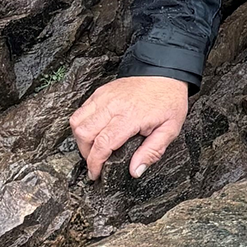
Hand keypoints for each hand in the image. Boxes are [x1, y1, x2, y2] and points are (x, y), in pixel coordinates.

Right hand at [70, 75, 189, 179]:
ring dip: (81, 138)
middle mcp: (113, 106)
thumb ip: (152, 152)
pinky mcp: (101, 92)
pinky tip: (94, 131)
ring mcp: (104, 97)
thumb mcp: (170, 130)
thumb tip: (135, 171)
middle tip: (95, 162)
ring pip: (77, 121)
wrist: (165, 73)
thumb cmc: (168, 100)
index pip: (103, 144)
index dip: (95, 163)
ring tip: (93, 148)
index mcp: (130, 117)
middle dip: (85, 153)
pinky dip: (82, 123)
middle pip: (84, 133)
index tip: (95, 174)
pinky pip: (81, 110)